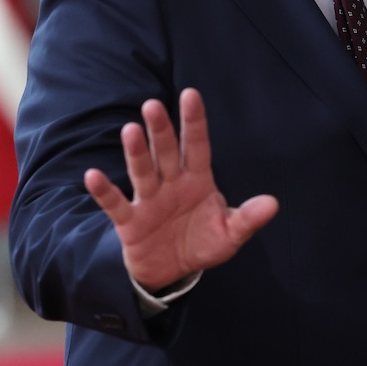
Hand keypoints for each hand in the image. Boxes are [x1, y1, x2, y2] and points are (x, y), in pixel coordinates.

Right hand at [84, 88, 278, 292]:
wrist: (172, 271)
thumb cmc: (202, 243)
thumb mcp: (230, 234)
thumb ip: (248, 219)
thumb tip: (273, 203)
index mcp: (197, 181)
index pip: (197, 146)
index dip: (194, 122)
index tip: (190, 94)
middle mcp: (171, 184)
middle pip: (166, 153)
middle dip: (161, 131)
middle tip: (153, 105)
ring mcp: (149, 200)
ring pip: (142, 171)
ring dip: (136, 153)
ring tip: (131, 131)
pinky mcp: (130, 221)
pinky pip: (115, 204)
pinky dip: (104, 192)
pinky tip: (93, 176)